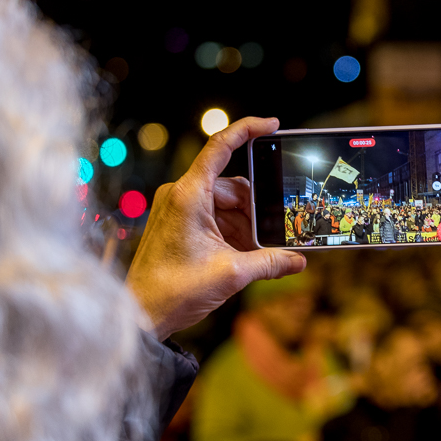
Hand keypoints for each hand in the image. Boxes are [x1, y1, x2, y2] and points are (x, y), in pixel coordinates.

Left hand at [126, 117, 305, 340]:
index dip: (248, 129)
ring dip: (247, 225)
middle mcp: (182, 195)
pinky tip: (247, 254)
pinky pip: (217, 218)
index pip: (220, 146)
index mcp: (189, 195)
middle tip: (275, 231)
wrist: (140, 315)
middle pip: (233, 186)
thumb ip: (270, 262)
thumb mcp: (231, 273)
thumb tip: (299, 260)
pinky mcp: (180, 224)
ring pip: (228, 205)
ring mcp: (180, 209)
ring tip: (260, 251)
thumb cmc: (173, 290)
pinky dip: (235, 233)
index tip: (274, 124)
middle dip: (258, 209)